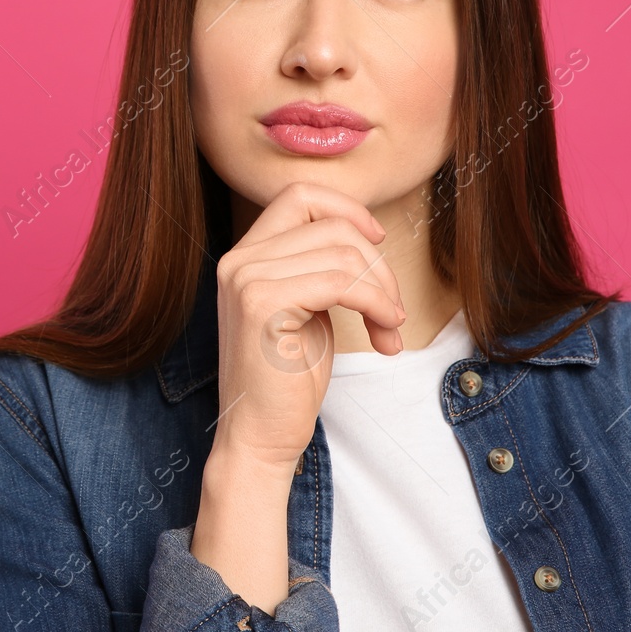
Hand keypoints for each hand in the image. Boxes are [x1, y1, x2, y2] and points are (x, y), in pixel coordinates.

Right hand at [212, 181, 406, 472]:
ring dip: (382, 291)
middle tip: (391, 309)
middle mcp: (239, 260)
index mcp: (245, 255)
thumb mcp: (306, 307)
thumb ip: (318, 266)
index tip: (377, 240)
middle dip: (376, 264)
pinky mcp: (262, 305)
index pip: (299, 195)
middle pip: (331, 224)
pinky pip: (340, 282)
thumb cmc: (287, 379)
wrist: (261, 436)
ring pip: (342, 252)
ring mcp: (246, 279)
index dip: (346, 209)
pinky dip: (375, 303)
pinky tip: (384, 331)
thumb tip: (364, 233)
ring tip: (388, 328)